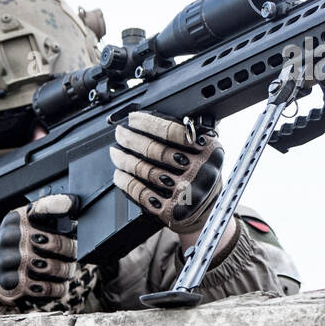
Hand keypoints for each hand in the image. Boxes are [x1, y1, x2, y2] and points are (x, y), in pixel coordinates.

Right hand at [0, 194, 78, 316]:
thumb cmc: (15, 244)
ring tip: (64, 269)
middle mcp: (12, 239)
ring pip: (59, 269)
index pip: (42, 208)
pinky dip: (58, 288)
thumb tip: (74, 205)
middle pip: (59, 243)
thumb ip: (47, 214)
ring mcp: (12, 265)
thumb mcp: (22, 223)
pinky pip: (52, 289)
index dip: (60, 205)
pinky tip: (53, 283)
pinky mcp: (15, 289)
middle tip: (72, 252)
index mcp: (16, 220)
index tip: (73, 204)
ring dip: (67, 271)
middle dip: (72, 250)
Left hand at [110, 112, 224, 232]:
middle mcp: (199, 171)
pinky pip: (142, 193)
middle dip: (131, 139)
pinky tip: (119, 175)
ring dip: (125, 160)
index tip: (133, 119)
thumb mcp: (208, 150)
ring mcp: (185, 192)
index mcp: (208, 150)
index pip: (173, 131)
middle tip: (120, 133)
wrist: (208, 211)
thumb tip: (160, 115)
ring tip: (115, 153)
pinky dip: (126, 182)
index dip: (148, 123)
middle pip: (156, 150)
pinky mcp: (171, 210)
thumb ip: (192, 132)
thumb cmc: (203, 175)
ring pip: (145, 171)